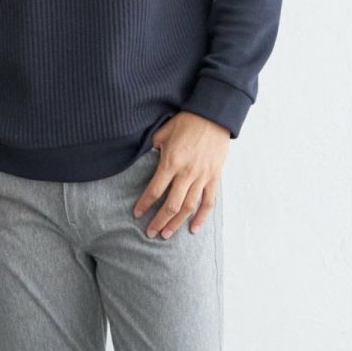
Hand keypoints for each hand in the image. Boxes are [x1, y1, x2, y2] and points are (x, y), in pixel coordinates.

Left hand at [133, 112, 228, 237]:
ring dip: (176, 223)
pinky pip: (208, 202)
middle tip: (150, 233)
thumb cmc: (187, 122)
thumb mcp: (164, 132)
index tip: (137, 214)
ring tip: (166, 234)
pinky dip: (201, 217)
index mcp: (171, 162)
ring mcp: (202, 177)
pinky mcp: (214, 177)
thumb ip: (154, 148)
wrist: (214, 116)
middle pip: (171, 205)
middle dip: (159, 221)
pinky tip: (193, 229)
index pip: (154, 190)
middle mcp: (186, 173)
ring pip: (188, 207)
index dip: (144, 204)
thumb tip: (148, 157)